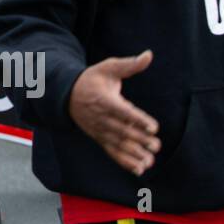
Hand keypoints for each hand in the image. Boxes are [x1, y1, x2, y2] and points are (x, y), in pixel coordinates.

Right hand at [68, 51, 160, 175]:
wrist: (66, 94)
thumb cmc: (92, 79)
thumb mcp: (108, 68)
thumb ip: (129, 64)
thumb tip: (148, 54)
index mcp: (104, 99)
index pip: (123, 111)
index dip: (138, 120)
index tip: (153, 127)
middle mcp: (101, 117)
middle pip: (122, 130)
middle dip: (140, 140)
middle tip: (157, 145)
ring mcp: (99, 130)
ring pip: (118, 144)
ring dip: (134, 154)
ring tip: (150, 160)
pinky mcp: (99, 138)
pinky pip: (112, 152)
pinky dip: (125, 162)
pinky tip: (139, 169)